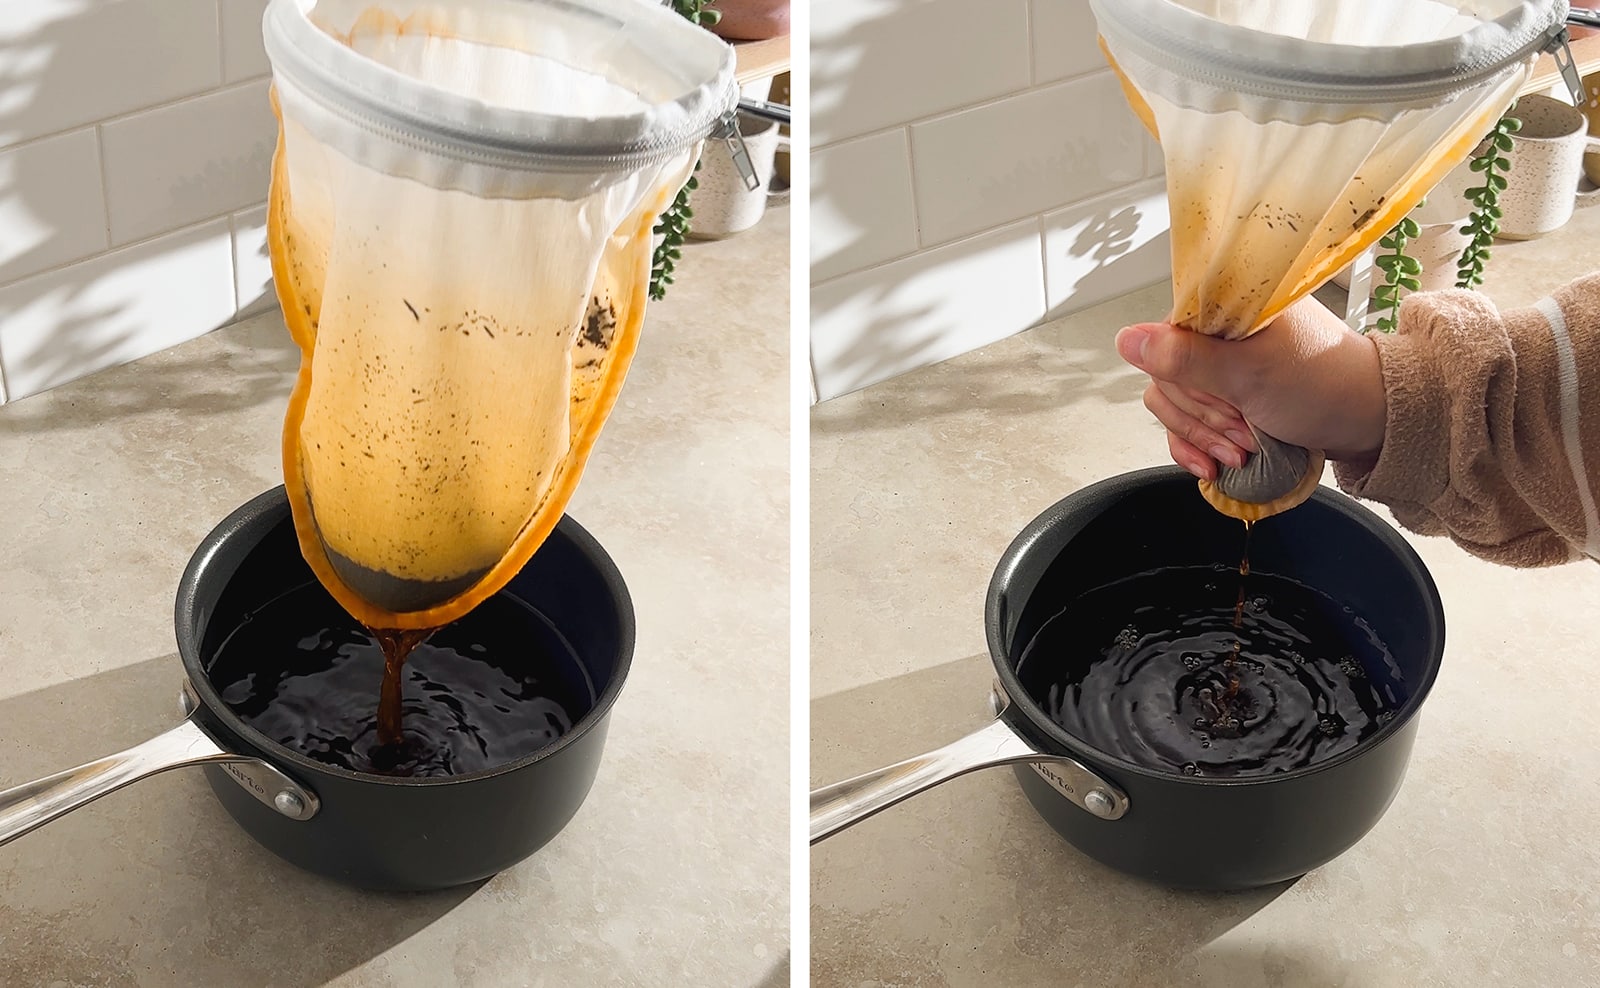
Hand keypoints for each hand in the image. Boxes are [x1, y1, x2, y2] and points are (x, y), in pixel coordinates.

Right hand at [1114, 296, 1386, 480]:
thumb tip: (1126, 340)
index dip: (1183, 376)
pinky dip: (1199, 447)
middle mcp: (1218, 331)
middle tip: (1244, 429)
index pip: (1164, 337)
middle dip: (1202, 415)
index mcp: (1225, 306)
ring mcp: (1222, 366)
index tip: (1220, 399)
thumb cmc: (1326, 387)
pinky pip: (1185, 423)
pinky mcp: (1226, 396)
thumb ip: (1185, 358)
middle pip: (1166, 376)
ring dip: (1204, 435)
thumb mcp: (1251, 374)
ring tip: (1243, 450)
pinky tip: (1216, 464)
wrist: (1372, 420)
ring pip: (1172, 404)